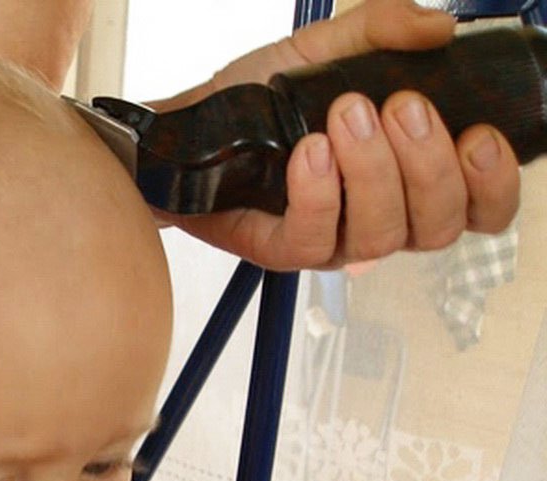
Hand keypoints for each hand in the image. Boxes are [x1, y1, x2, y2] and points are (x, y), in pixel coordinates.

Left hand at [156, 0, 520, 270]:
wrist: (190, 126)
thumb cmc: (259, 99)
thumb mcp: (325, 50)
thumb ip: (383, 31)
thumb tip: (439, 28)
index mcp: (406, 181)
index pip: (478, 209)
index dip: (491, 183)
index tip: (479, 136)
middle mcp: (378, 218)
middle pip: (437, 226)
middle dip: (429, 165)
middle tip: (401, 108)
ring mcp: (331, 240)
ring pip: (382, 236)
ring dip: (374, 172)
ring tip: (347, 115)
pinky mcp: (282, 250)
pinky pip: (316, 239)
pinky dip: (320, 193)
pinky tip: (310, 152)